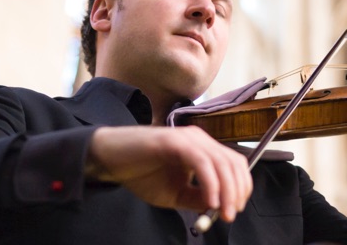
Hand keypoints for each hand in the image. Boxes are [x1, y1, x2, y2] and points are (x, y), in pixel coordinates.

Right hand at [86, 125, 251, 221]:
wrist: (112, 159)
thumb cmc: (141, 173)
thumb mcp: (175, 193)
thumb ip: (198, 198)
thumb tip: (221, 207)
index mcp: (201, 149)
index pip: (234, 163)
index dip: (242, 187)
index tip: (234, 209)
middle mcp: (198, 139)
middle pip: (233, 162)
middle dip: (238, 191)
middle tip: (231, 214)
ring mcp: (187, 138)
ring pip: (220, 162)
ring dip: (227, 190)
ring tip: (222, 212)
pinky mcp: (174, 141)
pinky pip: (201, 161)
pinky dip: (210, 182)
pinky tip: (210, 200)